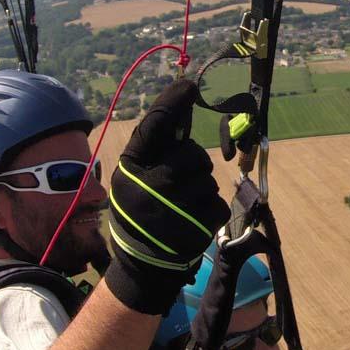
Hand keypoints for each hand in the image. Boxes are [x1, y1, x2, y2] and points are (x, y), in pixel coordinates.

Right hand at [103, 78, 229, 313]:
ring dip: (201, 189)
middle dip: (192, 165)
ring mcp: (176, 207)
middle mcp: (151, 185)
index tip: (190, 85)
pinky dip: (210, 209)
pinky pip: (218, 201)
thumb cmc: (139, 211)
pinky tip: (192, 220)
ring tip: (182, 206)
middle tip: (178, 184)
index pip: (155, 125)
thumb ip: (153, 148)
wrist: (144, 265)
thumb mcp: (133, 178)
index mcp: (131, 169)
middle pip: (193, 154)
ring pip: (208, 178)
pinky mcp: (198, 226)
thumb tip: (183, 103)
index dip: (174, 102)